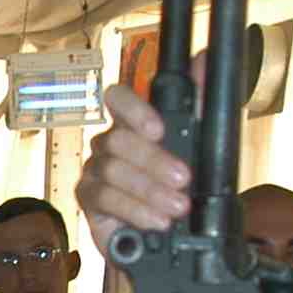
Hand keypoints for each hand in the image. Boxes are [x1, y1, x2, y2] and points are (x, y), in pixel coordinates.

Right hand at [69, 82, 189, 255]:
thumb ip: (200, 103)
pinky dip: (134, 210)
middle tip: (184, 179)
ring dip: (149, 190)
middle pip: (117, 139)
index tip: (159, 130)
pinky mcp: (88, 199)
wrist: (173, 234)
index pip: (118, 98)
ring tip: (177, 207)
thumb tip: (204, 59)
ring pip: (111, 171)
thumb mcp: (199, 144)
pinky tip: (156, 221)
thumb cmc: (178, 186)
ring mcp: (95, 170)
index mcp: (133, 123)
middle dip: (154, 161)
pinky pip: (104, 199)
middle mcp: (109, 143)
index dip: (134, 109)